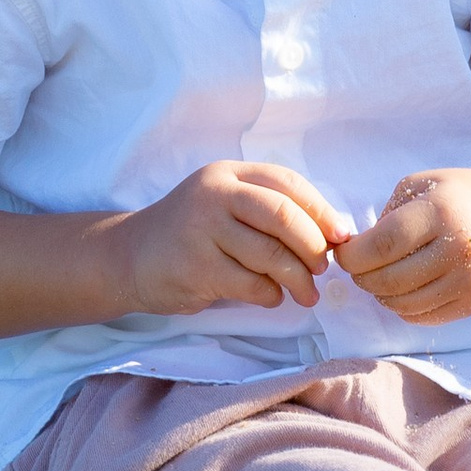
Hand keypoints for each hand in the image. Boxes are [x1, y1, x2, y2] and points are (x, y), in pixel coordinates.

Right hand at [117, 161, 350, 314]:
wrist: (129, 257)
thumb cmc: (192, 232)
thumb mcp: (226, 204)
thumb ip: (271, 210)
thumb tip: (335, 233)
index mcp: (229, 174)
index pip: (288, 184)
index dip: (322, 211)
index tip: (340, 237)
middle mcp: (214, 195)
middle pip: (284, 216)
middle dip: (314, 246)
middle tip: (323, 268)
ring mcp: (201, 230)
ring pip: (271, 254)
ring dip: (298, 279)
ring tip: (307, 293)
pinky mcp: (195, 267)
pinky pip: (251, 284)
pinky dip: (271, 294)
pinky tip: (271, 296)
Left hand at [331, 168, 470, 322]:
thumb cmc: (463, 195)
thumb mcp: (423, 184)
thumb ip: (386, 214)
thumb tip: (356, 249)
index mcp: (440, 213)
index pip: (381, 246)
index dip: (352, 256)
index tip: (344, 253)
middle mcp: (456, 250)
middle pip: (388, 280)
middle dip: (361, 277)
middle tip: (358, 266)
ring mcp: (467, 281)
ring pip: (402, 304)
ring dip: (380, 294)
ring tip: (380, 276)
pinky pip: (423, 317)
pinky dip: (403, 307)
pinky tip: (402, 289)